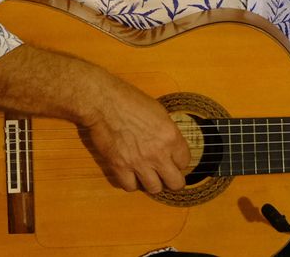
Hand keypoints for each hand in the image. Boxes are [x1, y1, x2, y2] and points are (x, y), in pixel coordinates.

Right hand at [79, 79, 192, 193]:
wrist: (104, 102)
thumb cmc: (130, 100)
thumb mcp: (158, 112)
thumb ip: (167, 133)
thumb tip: (171, 146)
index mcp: (170, 136)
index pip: (185, 161)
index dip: (179, 161)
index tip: (173, 159)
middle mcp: (158, 153)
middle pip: (175, 182)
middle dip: (172, 180)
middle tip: (166, 175)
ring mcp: (139, 162)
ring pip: (154, 189)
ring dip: (152, 182)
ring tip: (148, 175)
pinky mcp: (120, 167)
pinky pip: (130, 187)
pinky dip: (131, 182)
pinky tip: (131, 174)